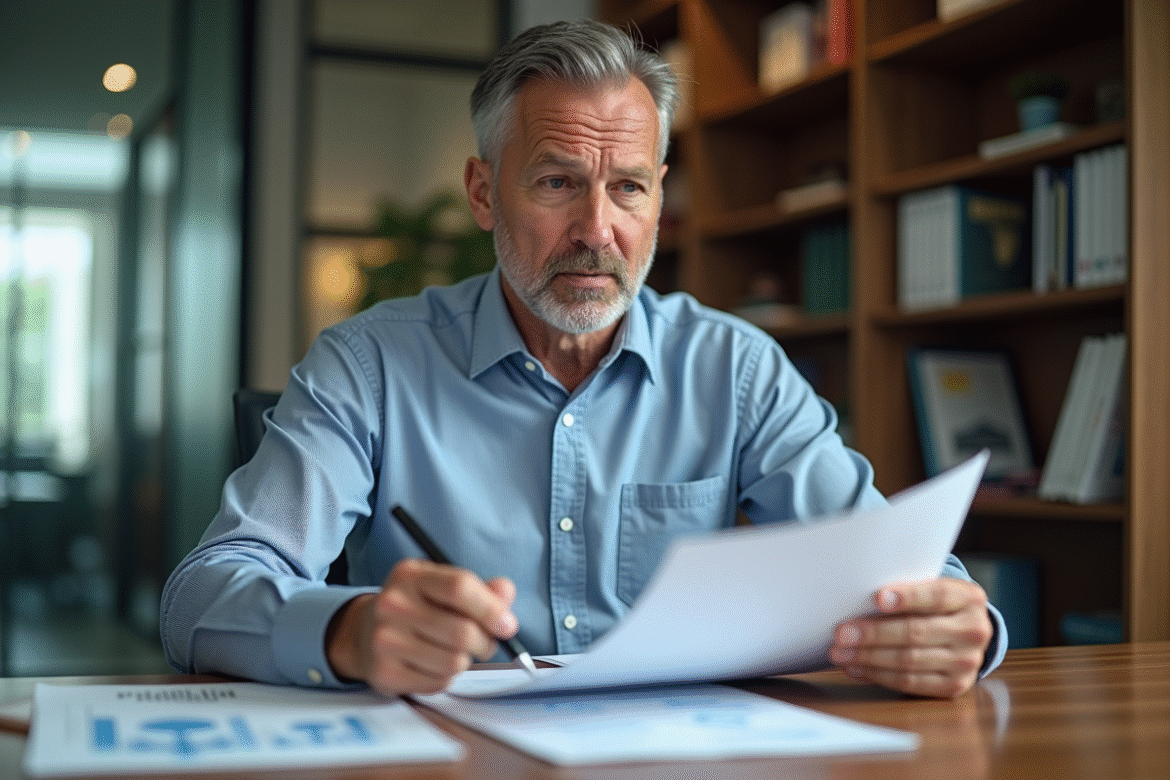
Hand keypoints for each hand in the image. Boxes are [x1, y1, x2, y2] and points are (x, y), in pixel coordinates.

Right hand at [326, 558, 519, 694]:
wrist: (365, 634)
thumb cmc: (417, 607)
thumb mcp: (443, 587)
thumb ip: (481, 589)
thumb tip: (505, 593)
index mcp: (410, 575)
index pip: (459, 587)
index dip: (492, 609)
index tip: (508, 626)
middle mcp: (392, 604)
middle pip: (462, 632)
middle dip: (485, 643)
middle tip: (483, 643)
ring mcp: (384, 640)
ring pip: (454, 661)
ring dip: (464, 661)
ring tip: (452, 651)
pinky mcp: (384, 673)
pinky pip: (438, 682)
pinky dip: (445, 677)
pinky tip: (431, 664)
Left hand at [829, 577, 992, 697]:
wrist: (966, 633)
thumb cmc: (936, 606)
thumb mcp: (931, 589)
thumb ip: (907, 592)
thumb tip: (858, 601)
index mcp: (969, 598)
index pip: (937, 596)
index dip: (907, 597)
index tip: (877, 598)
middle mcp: (974, 631)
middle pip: (916, 632)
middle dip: (874, 633)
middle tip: (841, 633)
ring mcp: (967, 662)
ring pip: (909, 660)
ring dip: (868, 657)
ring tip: (841, 653)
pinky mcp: (954, 686)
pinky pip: (910, 682)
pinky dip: (878, 675)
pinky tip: (856, 668)